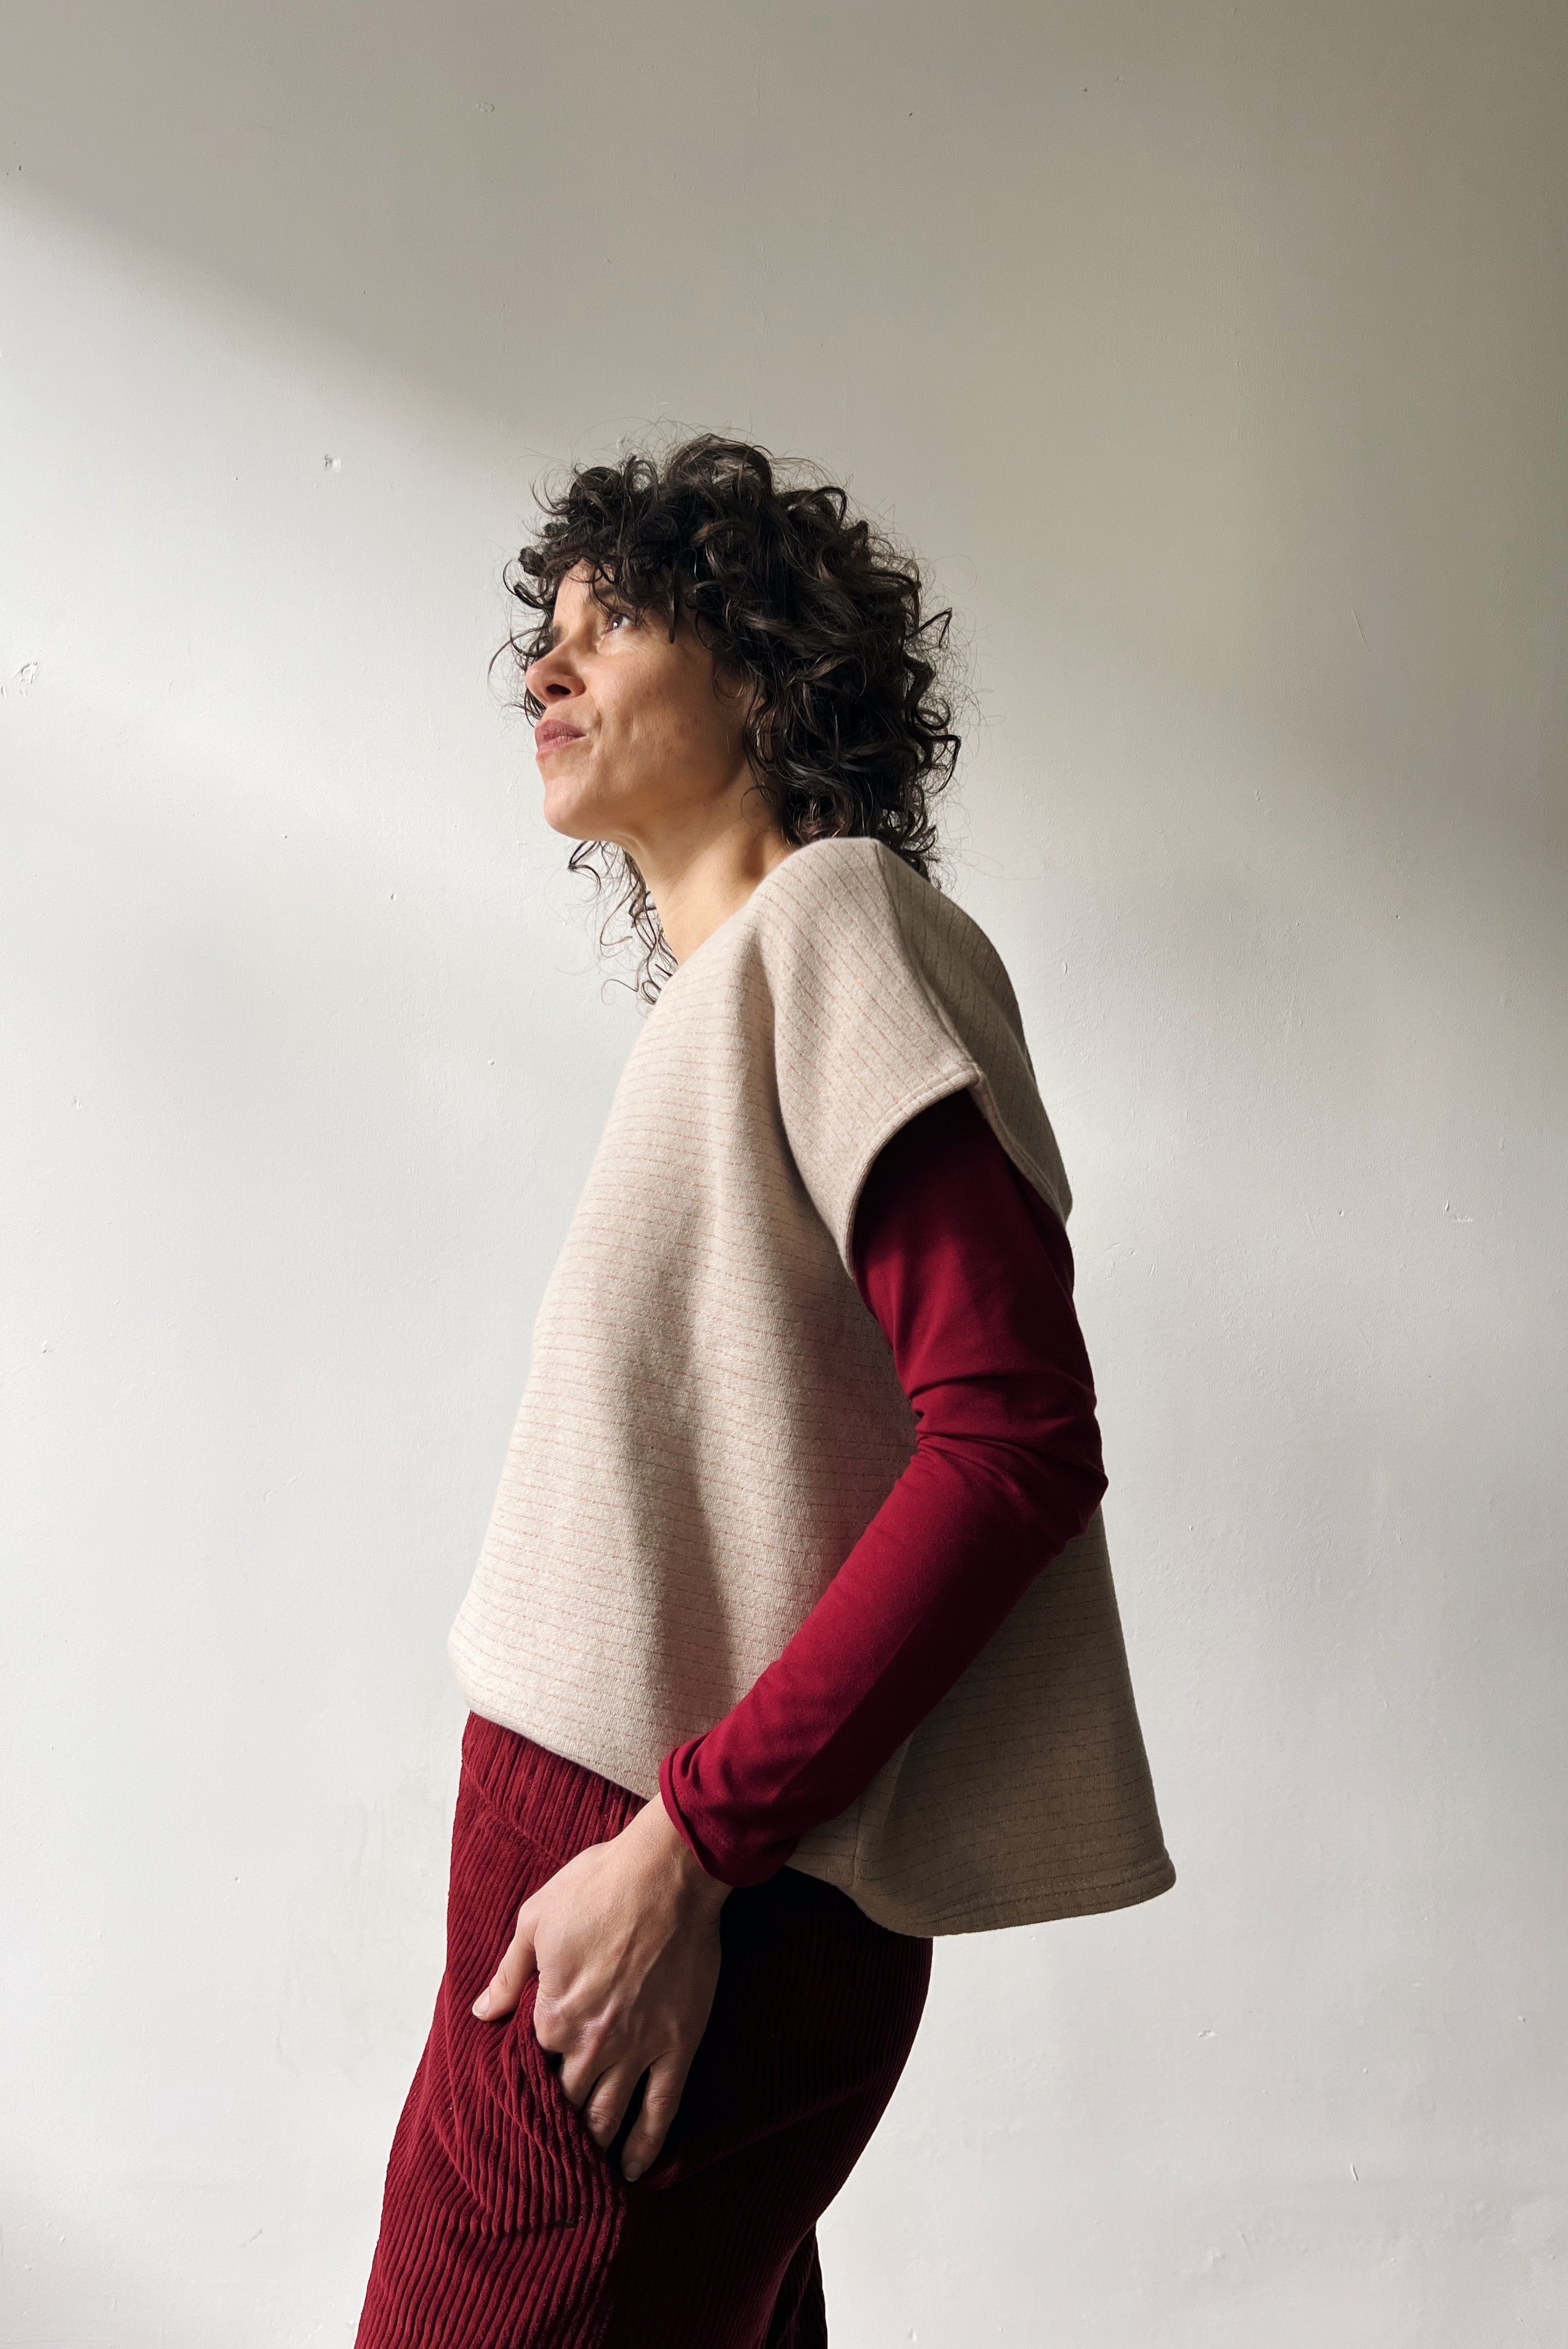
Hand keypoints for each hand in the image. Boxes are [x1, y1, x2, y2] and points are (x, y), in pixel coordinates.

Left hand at [472, 1795, 729, 2181]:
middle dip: (555, 2125)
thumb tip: (481, 2012)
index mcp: (551, 2014)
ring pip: (608, 2116)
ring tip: (584, 2173)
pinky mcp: (677, 2047)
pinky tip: (634, 2170)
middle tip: (548, 2149)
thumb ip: (508, 1974)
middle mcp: (590, 2043)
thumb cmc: (598, 1885)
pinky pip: (660, 2110)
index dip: (529, 2074)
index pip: (532, 2063)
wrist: (667, 1873)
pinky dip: (646, 2146)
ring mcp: (637, 2049)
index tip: (526, 2089)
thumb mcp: (535, 1919)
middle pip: (566, 2102)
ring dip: (593, 2149)